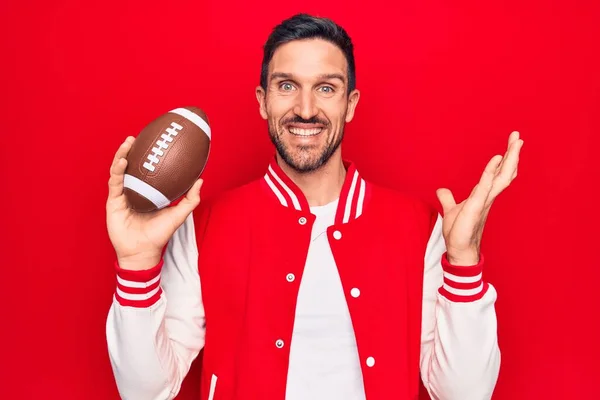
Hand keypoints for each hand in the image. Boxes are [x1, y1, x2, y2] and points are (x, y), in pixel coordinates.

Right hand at [106, 136, 203, 269]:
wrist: (143, 251)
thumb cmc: (159, 234)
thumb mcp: (179, 214)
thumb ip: (191, 199)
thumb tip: (201, 179)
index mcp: (147, 191)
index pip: (147, 170)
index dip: (149, 156)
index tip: (156, 141)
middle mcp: (134, 190)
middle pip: (132, 166)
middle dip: (134, 150)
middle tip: (140, 136)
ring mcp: (122, 195)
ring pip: (120, 170)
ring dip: (123, 154)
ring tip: (129, 142)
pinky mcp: (113, 201)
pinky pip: (115, 182)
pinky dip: (118, 170)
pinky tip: (123, 160)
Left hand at [436, 131, 523, 265]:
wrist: (458, 250)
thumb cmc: (458, 231)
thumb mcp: (451, 210)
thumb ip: (448, 199)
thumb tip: (441, 189)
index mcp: (484, 195)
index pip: (498, 173)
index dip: (505, 159)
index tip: (512, 143)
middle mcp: (488, 196)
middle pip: (505, 172)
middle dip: (512, 154)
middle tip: (518, 136)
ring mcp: (484, 201)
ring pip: (501, 177)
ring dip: (509, 159)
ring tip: (515, 143)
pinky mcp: (476, 207)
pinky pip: (484, 187)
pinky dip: (490, 172)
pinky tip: (495, 159)